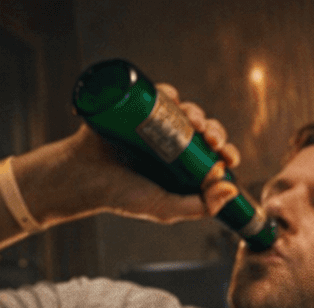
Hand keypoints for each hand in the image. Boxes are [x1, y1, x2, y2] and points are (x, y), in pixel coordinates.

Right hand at [69, 82, 239, 222]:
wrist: (81, 177)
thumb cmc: (122, 196)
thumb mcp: (166, 208)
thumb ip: (201, 206)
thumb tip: (232, 187)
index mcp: (186, 167)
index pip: (216, 156)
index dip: (227, 152)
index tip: (226, 157)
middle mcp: (174, 144)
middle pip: (204, 131)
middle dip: (214, 131)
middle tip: (209, 138)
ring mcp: (155, 124)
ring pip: (185, 112)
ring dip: (196, 112)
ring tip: (191, 120)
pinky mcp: (136, 108)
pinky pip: (157, 94)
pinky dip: (169, 92)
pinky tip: (173, 99)